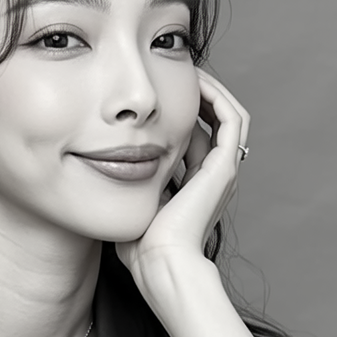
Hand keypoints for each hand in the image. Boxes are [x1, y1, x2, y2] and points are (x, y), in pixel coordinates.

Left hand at [115, 69, 250, 280]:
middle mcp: (215, 177)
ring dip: (213, 92)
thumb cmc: (142, 249)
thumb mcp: (132, 208)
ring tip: (190, 72)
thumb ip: (126, 190)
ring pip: (230, 116)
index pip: (196, 140)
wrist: (160, 264)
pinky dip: (219, 97)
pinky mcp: (224, 168)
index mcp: (196, 188)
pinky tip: (195, 82)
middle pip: (215, 124)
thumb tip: (103, 173)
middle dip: (198, 97)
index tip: (156, 99)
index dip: (180, 116)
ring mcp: (223, 172)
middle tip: (176, 77)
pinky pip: (233, 120)